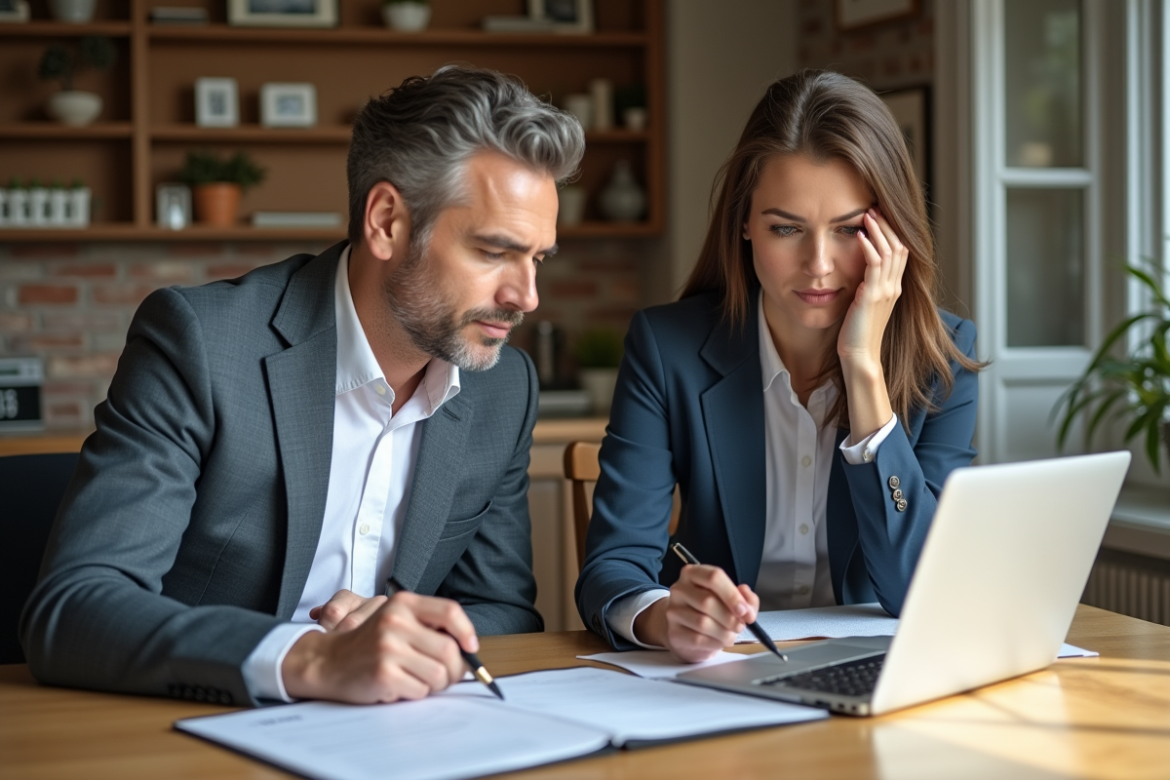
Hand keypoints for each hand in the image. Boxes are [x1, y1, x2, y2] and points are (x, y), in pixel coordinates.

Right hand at [282, 591, 479, 703]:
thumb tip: (468, 649)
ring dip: (434, 684)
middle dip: (454, 670)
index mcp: (403, 603)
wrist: (328, 661)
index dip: (466, 632)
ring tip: (416, 678)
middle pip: (449, 650)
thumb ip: (428, 625)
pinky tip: (399, 685)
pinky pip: (420, 691)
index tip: (470, 648)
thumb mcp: (396, 620)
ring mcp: (388, 648)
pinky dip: (415, 693)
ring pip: (439, 675)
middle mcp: (395, 621)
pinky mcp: (384, 674)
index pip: (450, 612)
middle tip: (445, 676)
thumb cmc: (369, 643)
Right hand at [633, 565, 759, 662]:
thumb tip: (747, 604)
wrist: (686, 628)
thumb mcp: (730, 599)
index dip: (732, 595)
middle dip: (730, 617)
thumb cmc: (710, 610)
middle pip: (707, 601)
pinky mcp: (674, 632)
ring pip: (703, 622)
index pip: (713, 577)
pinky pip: (698, 639)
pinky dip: (715, 643)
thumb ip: (745, 598)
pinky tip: (718, 641)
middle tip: (740, 626)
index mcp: (694, 574)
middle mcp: (679, 589)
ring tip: (730, 635)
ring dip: (724, 633)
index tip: (744, 611)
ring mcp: (673, 611)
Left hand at [837, 207, 907, 372]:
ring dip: (878, 232)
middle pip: (899, 247)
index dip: (891, 232)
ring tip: (867, 215)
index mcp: (894, 288)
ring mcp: (885, 292)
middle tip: (874, 208)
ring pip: (889, 252)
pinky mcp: (872, 297)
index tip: (878, 217)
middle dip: (887, 226)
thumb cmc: (857, 332)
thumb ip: (867, 286)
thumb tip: (859, 271)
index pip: (900, 252)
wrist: (859, 355)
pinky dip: (868, 249)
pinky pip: (875, 267)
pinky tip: (860, 237)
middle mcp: (894, 287)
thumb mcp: (865, 304)